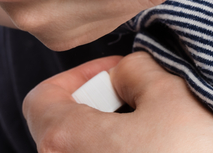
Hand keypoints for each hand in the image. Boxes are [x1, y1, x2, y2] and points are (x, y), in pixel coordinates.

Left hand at [24, 52, 212, 151]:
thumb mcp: (170, 92)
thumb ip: (135, 70)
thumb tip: (123, 75)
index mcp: (66, 142)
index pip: (42, 99)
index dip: (79, 76)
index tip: (115, 72)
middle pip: (64, 131)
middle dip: (102, 107)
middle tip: (143, 100)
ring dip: (115, 139)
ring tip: (160, 132)